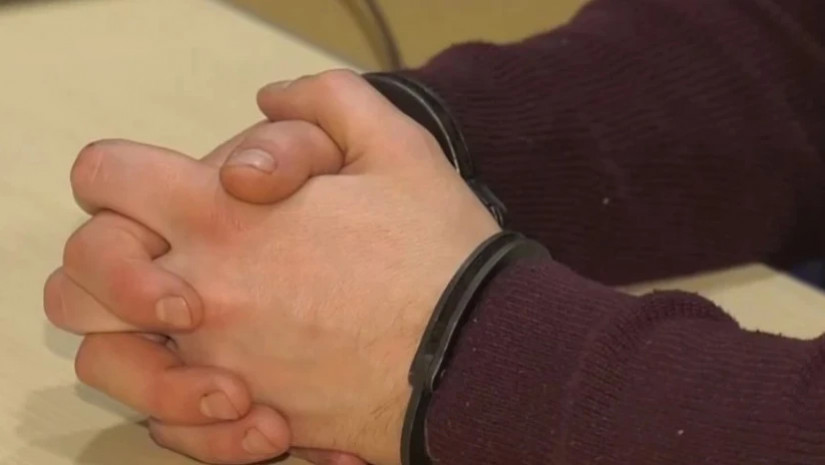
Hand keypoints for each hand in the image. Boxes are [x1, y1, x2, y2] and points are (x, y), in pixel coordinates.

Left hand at [61, 70, 499, 463]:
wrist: (479, 350)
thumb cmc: (438, 251)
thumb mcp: (396, 144)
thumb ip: (325, 101)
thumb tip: (269, 100)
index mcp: (224, 215)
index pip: (106, 178)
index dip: (126, 176)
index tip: (170, 191)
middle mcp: (206, 293)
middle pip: (78, 281)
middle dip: (110, 267)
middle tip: (172, 269)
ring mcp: (222, 363)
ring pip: (106, 363)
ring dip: (135, 347)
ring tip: (201, 336)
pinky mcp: (252, 418)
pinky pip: (173, 428)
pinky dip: (189, 413)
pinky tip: (240, 392)